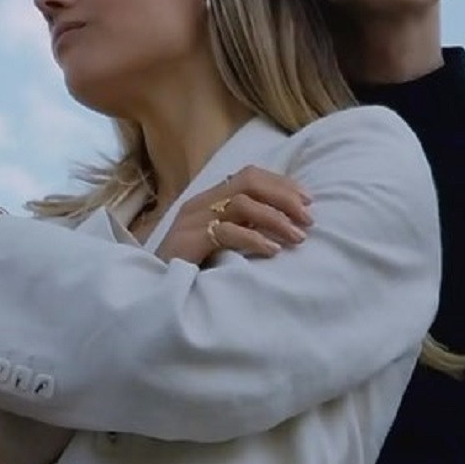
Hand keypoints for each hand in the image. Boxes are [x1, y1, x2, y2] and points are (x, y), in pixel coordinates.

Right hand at [155, 166, 312, 264]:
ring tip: (297, 237)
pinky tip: (272, 250)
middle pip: (247, 182)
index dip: (281, 184)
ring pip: (241, 204)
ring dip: (275, 219)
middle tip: (308, 218)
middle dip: (283, 196)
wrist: (156, 288)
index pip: (248, 175)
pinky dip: (254, 239)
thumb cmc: (192, 267)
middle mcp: (200, 204)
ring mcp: (192, 221)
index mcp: (208, 199)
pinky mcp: (189, 241)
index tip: (308, 201)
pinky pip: (227, 232)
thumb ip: (242, 225)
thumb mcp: (220, 239)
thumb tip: (284, 220)